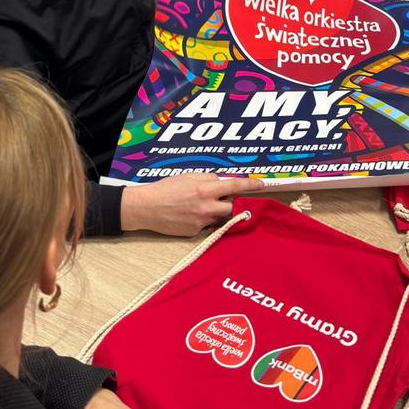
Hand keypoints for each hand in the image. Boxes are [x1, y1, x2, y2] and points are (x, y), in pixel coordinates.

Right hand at [121, 173, 263, 235]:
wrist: (146, 208)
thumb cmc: (166, 189)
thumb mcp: (188, 176)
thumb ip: (208, 178)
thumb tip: (222, 182)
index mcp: (205, 189)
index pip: (235, 187)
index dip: (250, 186)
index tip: (263, 185)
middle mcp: (206, 207)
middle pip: (232, 206)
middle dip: (232, 202)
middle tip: (223, 197)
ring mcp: (201, 222)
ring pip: (220, 216)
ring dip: (218, 210)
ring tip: (201, 205)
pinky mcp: (195, 233)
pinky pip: (208, 225)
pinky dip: (205, 219)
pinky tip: (190, 214)